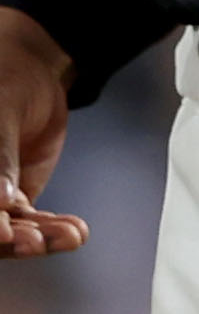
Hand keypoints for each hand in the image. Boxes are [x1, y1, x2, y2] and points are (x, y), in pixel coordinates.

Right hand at [0, 7, 85, 258]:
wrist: (32, 72)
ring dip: (39, 238)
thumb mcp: (1, 116)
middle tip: (36, 242)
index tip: (3, 232)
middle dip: (12, 240)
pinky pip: (33, 221)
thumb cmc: (5, 84)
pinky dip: (54, 228)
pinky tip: (77, 232)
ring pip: (10, 231)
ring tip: (70, 235)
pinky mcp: (17, 199)